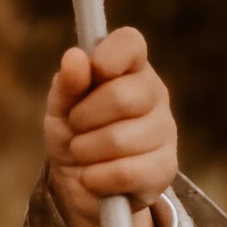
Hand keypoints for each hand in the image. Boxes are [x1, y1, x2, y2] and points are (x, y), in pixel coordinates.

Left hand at [44, 27, 177, 226]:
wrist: (82, 183)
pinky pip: (125, 173)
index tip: (93, 73)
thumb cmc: (74, 133)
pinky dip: (97, 178)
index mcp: (130, 68)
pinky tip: (93, 177)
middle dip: (83, 117)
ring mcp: (165, 132)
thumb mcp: (61, 106)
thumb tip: (75, 57)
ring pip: (119, 140)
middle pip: (121, 97)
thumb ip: (68, 83)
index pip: (130, 43)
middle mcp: (155, 94)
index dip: (108, 55)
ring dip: (85, 151)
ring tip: (83, 153)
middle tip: (75, 127)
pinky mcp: (165, 169)